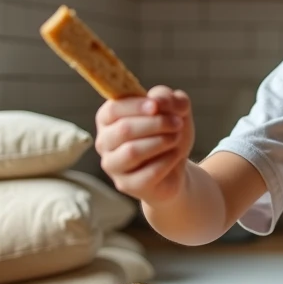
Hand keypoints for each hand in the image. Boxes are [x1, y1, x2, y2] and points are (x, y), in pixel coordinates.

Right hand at [95, 85, 194, 204]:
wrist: (177, 168)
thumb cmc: (169, 134)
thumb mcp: (175, 110)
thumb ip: (168, 97)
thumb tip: (157, 100)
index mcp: (109, 119)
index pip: (113, 109)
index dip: (135, 106)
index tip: (157, 106)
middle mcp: (105, 142)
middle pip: (124, 129)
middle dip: (156, 123)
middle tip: (177, 123)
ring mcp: (113, 166)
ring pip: (132, 151)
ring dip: (161, 141)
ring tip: (176, 138)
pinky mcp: (127, 185)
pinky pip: (148, 172)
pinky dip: (167, 161)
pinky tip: (174, 156)